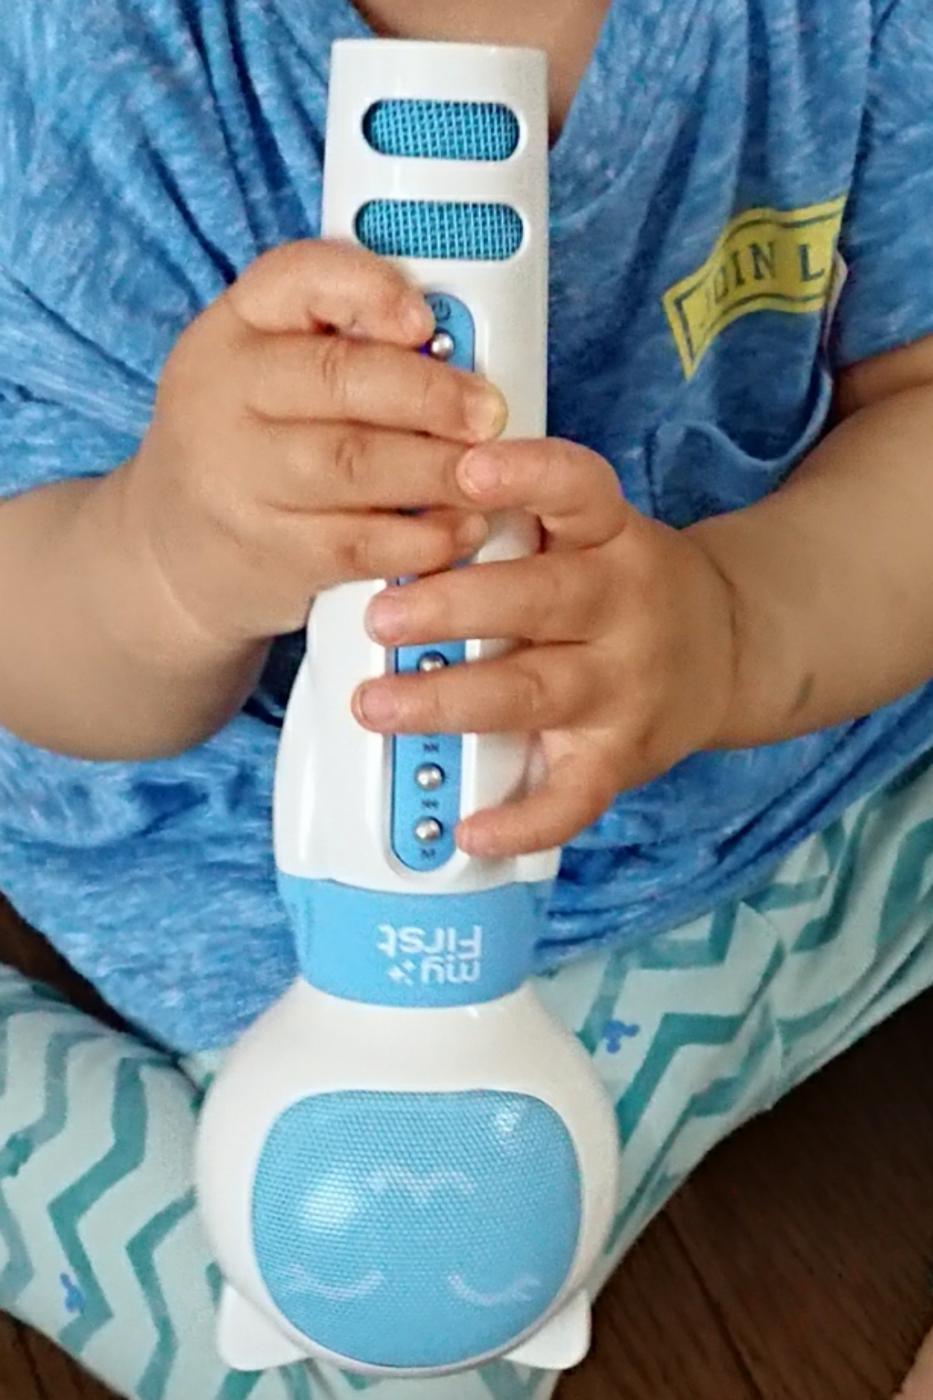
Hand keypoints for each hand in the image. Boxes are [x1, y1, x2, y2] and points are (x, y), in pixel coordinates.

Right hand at [120, 240, 506, 653]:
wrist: (169, 556)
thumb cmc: (248, 450)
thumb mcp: (265, 377)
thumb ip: (342, 346)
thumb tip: (459, 344)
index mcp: (229, 332)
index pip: (294, 277)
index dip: (369, 289)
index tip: (424, 318)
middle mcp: (222, 397)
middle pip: (337, 379)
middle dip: (429, 394)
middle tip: (489, 413)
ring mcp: (238, 480)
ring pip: (353, 464)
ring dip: (437, 470)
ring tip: (487, 474)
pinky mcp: (268, 553)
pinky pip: (359, 542)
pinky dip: (422, 538)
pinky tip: (460, 529)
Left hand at [355, 439, 738, 856]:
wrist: (727, 651)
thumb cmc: (623, 586)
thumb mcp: (590, 533)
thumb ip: (516, 523)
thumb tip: (400, 516)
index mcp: (611, 537)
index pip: (577, 490)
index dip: (526, 476)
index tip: (468, 469)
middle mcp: (625, 606)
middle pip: (541, 599)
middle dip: (453, 608)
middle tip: (378, 617)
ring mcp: (626, 687)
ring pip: (537, 694)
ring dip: (451, 701)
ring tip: (378, 705)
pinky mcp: (623, 757)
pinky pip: (574, 798)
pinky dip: (522, 822)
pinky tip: (470, 829)